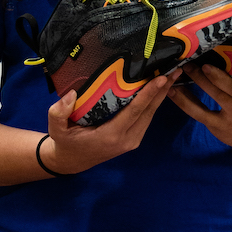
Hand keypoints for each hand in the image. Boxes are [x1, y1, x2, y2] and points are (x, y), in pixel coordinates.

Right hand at [41, 68, 181, 173]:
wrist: (72, 161)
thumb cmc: (65, 141)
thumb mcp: (56, 128)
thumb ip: (59, 112)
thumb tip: (72, 94)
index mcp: (111, 135)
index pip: (134, 111)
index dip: (149, 94)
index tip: (161, 78)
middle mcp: (126, 139)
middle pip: (149, 112)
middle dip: (163, 91)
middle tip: (175, 69)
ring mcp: (132, 140)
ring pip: (151, 115)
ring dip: (161, 95)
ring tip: (171, 74)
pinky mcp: (133, 139)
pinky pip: (146, 118)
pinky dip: (154, 102)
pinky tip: (160, 88)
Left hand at [166, 63, 231, 154]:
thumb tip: (231, 48)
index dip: (218, 77)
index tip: (204, 65)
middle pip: (216, 96)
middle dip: (199, 80)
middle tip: (185, 66)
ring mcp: (226, 125)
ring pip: (201, 112)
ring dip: (184, 98)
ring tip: (171, 85)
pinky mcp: (217, 132)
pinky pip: (199, 117)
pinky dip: (186, 106)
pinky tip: (175, 95)